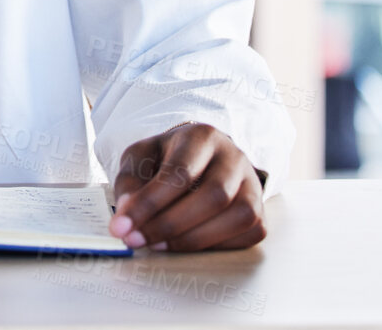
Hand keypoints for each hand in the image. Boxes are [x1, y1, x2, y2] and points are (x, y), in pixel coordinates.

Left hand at [106, 122, 265, 251]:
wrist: (201, 159)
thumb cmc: (167, 158)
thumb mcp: (140, 157)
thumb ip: (129, 181)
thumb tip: (127, 215)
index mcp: (202, 136)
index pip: (180, 172)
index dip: (149, 203)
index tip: (121, 227)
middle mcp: (234, 157)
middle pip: (213, 195)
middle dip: (170, 225)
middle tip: (137, 240)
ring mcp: (253, 184)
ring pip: (238, 216)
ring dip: (194, 239)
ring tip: (158, 245)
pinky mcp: (261, 211)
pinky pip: (249, 233)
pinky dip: (216, 245)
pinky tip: (187, 244)